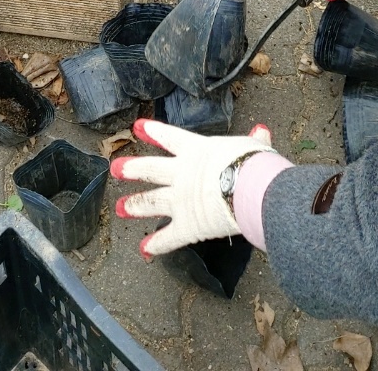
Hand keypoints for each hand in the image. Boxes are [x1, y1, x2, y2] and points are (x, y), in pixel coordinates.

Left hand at [112, 118, 276, 256]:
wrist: (249, 188)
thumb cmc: (252, 164)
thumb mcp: (253, 147)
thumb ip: (254, 141)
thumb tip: (262, 131)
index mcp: (196, 151)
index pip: (170, 138)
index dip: (153, 132)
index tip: (137, 128)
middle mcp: (181, 174)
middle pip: (151, 170)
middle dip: (133, 169)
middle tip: (115, 168)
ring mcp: (180, 200)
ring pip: (152, 202)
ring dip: (135, 205)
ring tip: (120, 208)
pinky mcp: (187, 226)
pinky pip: (169, 238)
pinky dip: (156, 245)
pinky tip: (144, 250)